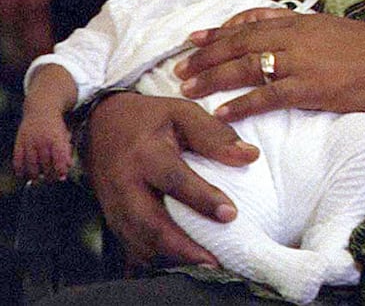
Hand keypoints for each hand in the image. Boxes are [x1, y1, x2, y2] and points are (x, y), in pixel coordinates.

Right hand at [13, 112, 71, 180]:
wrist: (41, 109)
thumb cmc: (55, 125)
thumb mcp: (65, 135)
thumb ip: (66, 150)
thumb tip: (68, 166)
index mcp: (56, 138)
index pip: (59, 157)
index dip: (60, 169)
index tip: (62, 177)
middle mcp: (42, 141)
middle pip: (45, 164)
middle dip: (49, 174)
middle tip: (51, 179)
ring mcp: (29, 142)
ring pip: (31, 165)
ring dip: (35, 174)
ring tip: (38, 178)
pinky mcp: (19, 143)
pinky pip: (18, 160)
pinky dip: (20, 169)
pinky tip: (23, 174)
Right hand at [84, 92, 258, 267]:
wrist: (100, 124)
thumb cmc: (150, 118)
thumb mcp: (182, 112)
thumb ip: (215, 135)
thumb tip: (249, 157)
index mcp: (145, 152)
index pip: (174, 179)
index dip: (202, 199)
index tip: (230, 214)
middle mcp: (125, 182)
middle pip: (148, 222)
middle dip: (181, 246)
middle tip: (213, 260)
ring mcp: (114, 203)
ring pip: (138, 240)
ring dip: (169, 258)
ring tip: (202, 265)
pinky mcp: (112, 216)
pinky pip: (131, 244)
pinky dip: (154, 258)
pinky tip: (179, 264)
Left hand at [177, 12, 364, 120]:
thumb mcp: (336, 31)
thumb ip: (307, 35)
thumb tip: (283, 41)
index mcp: (303, 23)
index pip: (251, 21)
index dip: (219, 30)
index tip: (195, 36)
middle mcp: (297, 37)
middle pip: (240, 42)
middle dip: (206, 54)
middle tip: (180, 67)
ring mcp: (301, 62)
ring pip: (246, 66)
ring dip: (213, 78)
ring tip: (188, 89)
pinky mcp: (310, 87)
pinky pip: (267, 96)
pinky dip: (241, 105)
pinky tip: (221, 114)